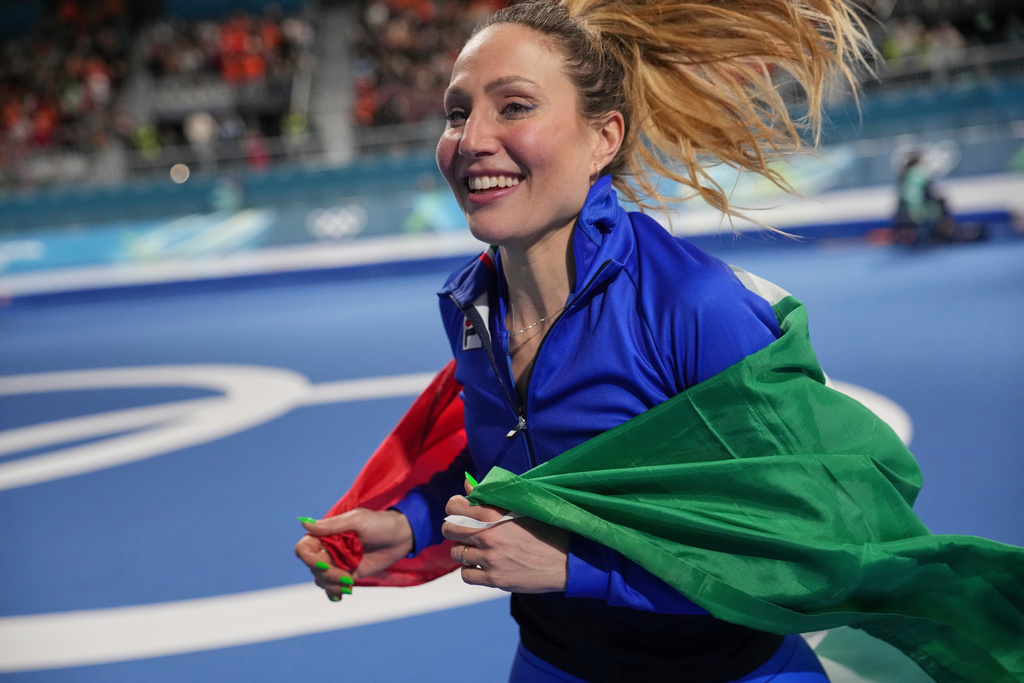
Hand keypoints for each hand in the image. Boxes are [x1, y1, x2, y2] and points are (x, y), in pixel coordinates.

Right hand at [294, 508, 413, 601]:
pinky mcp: (349, 574)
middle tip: (346, 575)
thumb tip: (304, 524)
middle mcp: (329, 549)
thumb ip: (331, 525)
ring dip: (332, 584)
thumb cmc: (379, 523)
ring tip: (350, 582)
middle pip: (313, 567)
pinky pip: (333, 587)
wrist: (401, 537)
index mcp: (327, 534)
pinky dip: (334, 593)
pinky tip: (344, 593)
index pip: (304, 548)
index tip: (322, 563)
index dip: (308, 558)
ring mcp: (338, 563)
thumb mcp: (356, 520)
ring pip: (321, 579)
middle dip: (327, 574)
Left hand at [442, 479, 567, 593]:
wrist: (568, 560)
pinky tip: (483, 565)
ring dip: (464, 551)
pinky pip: (466, 575)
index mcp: (494, 514)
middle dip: (453, 529)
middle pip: (450, 530)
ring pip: (457, 554)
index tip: (459, 510)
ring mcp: (491, 559)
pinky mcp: (495, 580)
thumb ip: (491, 497)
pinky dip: (471, 571)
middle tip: (463, 531)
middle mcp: (489, 535)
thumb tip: (468, 485)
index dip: (453, 507)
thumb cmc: (546, 530)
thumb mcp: (521, 507)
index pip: (455, 506)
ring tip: (478, 549)